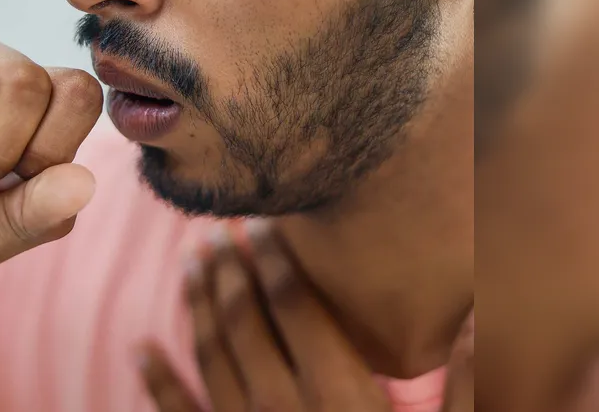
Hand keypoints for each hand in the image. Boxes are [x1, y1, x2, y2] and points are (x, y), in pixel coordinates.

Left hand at [141, 222, 473, 411]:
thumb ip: (470, 389)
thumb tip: (473, 321)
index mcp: (340, 397)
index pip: (297, 306)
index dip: (278, 258)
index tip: (265, 222)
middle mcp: (283, 410)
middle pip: (246, 321)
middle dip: (230, 269)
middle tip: (217, 227)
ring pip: (212, 356)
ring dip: (196, 305)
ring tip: (188, 261)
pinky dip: (157, 382)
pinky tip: (140, 348)